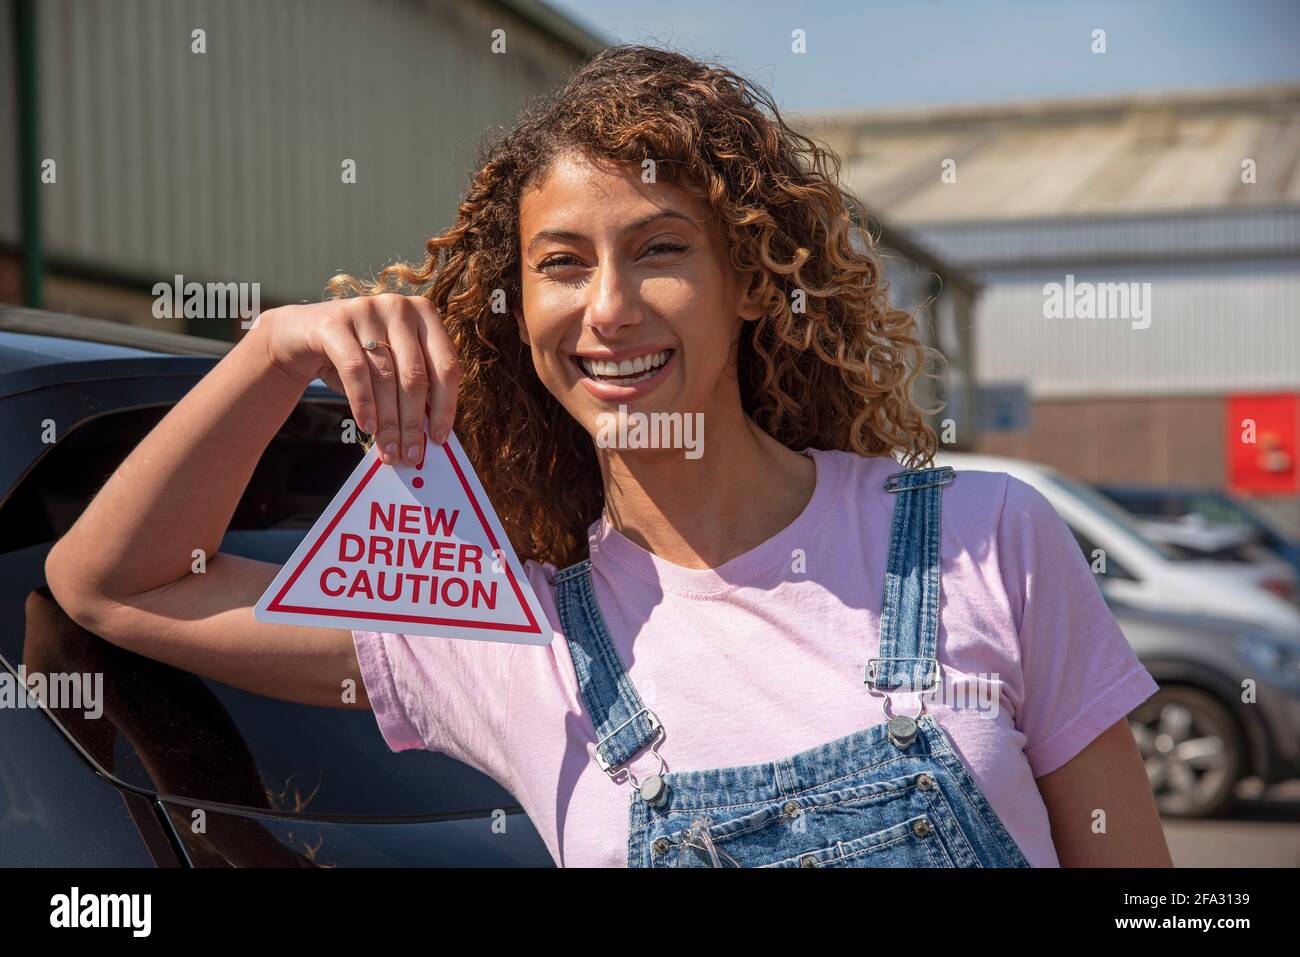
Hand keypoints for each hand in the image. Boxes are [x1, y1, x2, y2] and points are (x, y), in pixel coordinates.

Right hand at [255, 294, 458, 464]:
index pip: (446, 365)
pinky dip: (363, 403)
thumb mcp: (391, 368)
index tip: (439, 438)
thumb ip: (413, 390)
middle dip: (413, 422)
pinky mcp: (335, 321)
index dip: (445, 405)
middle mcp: (399, 307)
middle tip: (411, 456)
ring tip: (389, 450)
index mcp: (425, 315)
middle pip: (415, 376)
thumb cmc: (357, 356)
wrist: (300, 335)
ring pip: (385, 377)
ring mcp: (367, 310)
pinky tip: (368, 427)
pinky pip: (355, 370)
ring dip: (388, 421)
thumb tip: (429, 437)